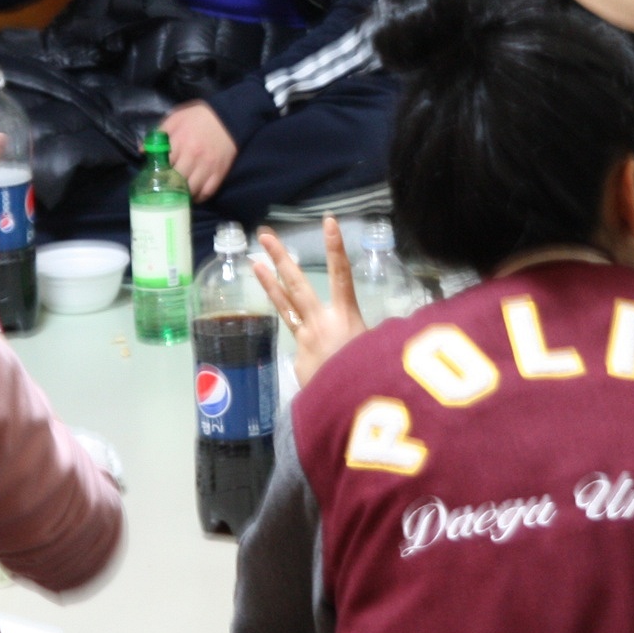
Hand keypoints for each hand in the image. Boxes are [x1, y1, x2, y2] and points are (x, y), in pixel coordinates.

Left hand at [162, 101, 238, 201]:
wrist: (228, 117)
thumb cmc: (198, 117)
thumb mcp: (176, 119)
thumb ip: (159, 133)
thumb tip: (143, 151)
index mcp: (180, 142)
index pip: (163, 165)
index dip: (157, 173)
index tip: (154, 177)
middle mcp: (193, 156)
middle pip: (176, 181)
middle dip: (169, 186)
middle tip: (165, 189)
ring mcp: (208, 166)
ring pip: (191, 190)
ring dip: (183, 195)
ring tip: (178, 195)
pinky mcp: (219, 173)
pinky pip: (208, 192)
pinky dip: (199, 197)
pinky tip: (193, 195)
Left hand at [254, 217, 366, 385]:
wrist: (350, 411)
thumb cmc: (373, 377)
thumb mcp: (380, 348)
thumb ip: (371, 336)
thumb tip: (370, 336)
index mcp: (346, 315)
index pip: (340, 273)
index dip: (335, 247)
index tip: (328, 221)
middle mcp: (320, 322)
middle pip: (296, 284)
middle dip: (280, 257)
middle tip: (265, 234)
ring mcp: (305, 340)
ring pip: (285, 307)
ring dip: (269, 284)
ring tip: (253, 263)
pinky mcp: (299, 361)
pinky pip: (305, 350)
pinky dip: (313, 353)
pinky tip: (322, 368)